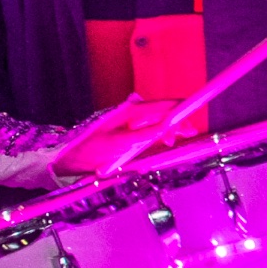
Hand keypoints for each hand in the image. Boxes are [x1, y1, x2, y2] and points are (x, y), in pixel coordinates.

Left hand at [59, 90, 205, 178]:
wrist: (71, 161)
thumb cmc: (92, 150)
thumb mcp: (122, 143)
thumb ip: (147, 134)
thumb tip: (169, 126)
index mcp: (130, 112)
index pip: (162, 105)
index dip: (179, 107)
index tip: (195, 108)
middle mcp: (132, 114)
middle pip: (162, 113)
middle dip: (178, 121)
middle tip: (191, 132)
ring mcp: (130, 124)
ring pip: (158, 122)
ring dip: (170, 130)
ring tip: (178, 140)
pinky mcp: (129, 134)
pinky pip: (150, 132)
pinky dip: (161, 136)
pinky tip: (166, 142)